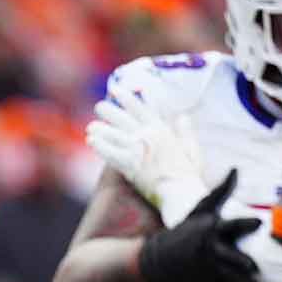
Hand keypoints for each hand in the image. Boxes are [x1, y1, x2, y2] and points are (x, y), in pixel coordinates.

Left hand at [87, 86, 203, 210]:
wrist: (180, 192)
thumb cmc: (187, 174)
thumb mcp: (191, 149)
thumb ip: (186, 132)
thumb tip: (183, 116)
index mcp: (162, 131)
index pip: (141, 109)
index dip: (127, 98)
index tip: (116, 89)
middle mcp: (148, 136)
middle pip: (124, 119)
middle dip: (110, 111)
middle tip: (99, 106)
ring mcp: (138, 149)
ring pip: (114, 134)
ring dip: (101, 128)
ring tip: (91, 126)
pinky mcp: (129, 165)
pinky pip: (110, 152)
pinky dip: (100, 146)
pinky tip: (90, 140)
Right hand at [138, 170, 271, 281]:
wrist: (163, 260)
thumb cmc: (186, 230)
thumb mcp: (201, 209)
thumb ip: (221, 191)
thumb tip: (236, 169)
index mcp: (212, 230)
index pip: (230, 226)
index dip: (244, 224)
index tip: (257, 222)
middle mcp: (214, 250)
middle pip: (230, 257)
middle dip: (240, 262)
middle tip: (253, 266)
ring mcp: (214, 268)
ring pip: (235, 278)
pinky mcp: (216, 281)